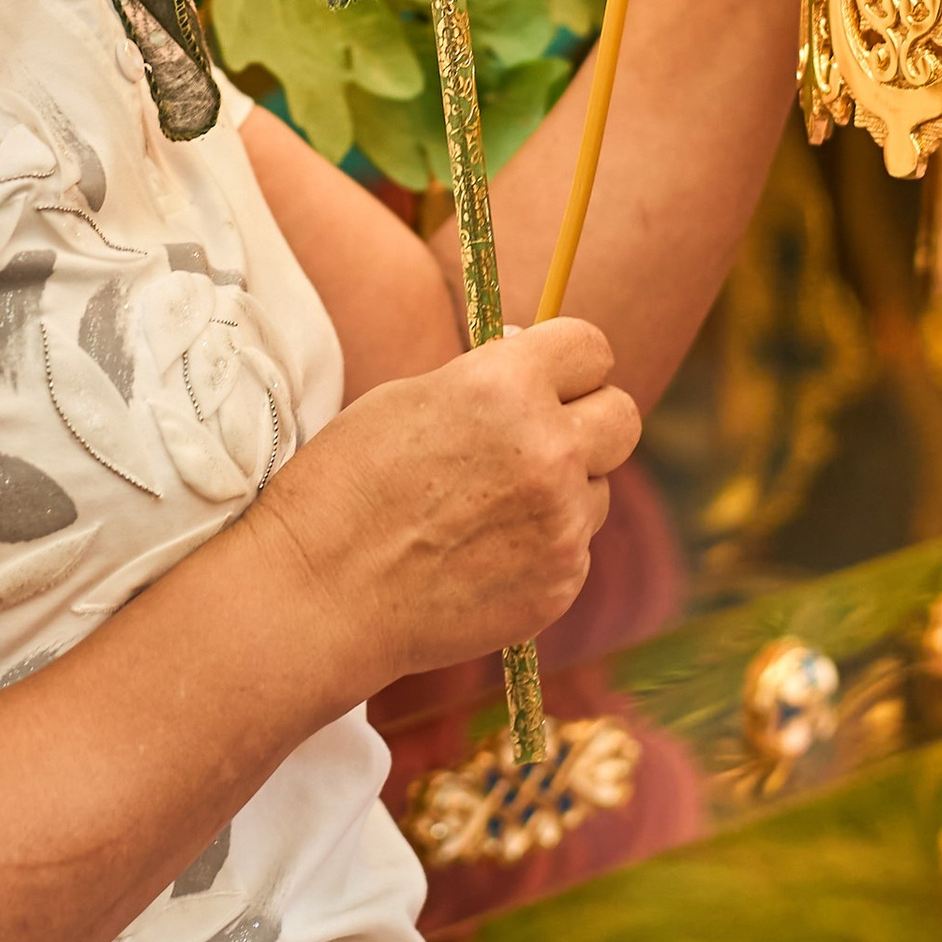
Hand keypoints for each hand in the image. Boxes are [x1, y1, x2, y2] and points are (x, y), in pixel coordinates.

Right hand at [255, 319, 639, 692]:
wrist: (318, 594)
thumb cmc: (347, 485)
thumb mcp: (409, 398)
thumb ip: (489, 379)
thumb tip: (537, 363)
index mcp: (506, 385)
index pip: (591, 348)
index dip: (569, 362)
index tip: (551, 378)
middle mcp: (548, 449)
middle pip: (623, 415)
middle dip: (589, 420)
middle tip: (542, 437)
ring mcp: (562, 523)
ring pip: (598, 487)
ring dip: (562, 490)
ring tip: (485, 510)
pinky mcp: (562, 583)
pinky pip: (575, 547)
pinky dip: (542, 547)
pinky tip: (480, 555)